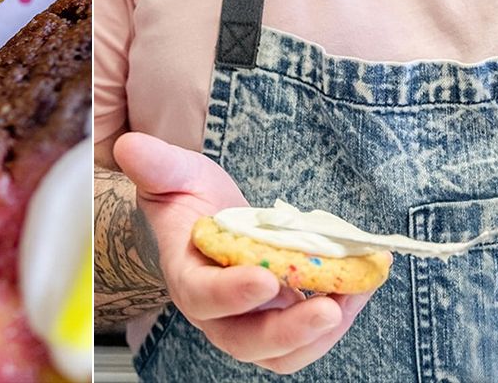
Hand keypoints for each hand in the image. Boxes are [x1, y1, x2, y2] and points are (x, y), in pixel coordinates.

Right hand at [112, 132, 374, 373]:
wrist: (207, 224)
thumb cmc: (189, 201)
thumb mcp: (174, 175)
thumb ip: (157, 165)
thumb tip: (129, 146)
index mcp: (188, 276)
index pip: (202, 297)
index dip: (231, 294)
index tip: (264, 279)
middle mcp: (219, 312)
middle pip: (249, 342)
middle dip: (290, 331)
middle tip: (330, 309)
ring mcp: (254, 320)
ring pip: (285, 352)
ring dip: (325, 331)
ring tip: (359, 291)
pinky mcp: (285, 318)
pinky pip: (312, 334)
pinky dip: (345, 311)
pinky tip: (368, 278)